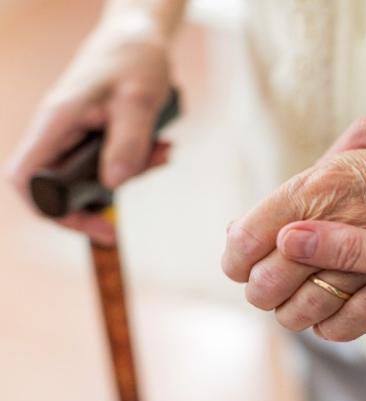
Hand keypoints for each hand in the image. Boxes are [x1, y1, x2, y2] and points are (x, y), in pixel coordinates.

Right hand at [3, 22, 172, 243]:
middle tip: (130, 205)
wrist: (140, 35)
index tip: (93, 224)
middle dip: (97, 201)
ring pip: (90, 176)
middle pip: (58, 187)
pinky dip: (135, 161)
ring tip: (161, 154)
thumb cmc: (135, 59)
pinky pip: (109, 162)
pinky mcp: (94, 135)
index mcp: (56, 122)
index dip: (51, 210)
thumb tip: (113, 184)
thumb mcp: (139, 100)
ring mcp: (75, 135)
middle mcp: (58, 132)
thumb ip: (128, 141)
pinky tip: (161, 148)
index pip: (28, 180)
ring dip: (127, 175)